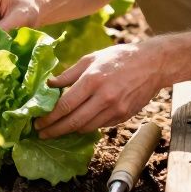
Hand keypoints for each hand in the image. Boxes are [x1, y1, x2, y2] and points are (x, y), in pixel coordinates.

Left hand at [34, 40, 167, 138]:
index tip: (38, 122)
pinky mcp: (123, 116)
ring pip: (86, 128)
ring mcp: (115, 109)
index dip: (50, 117)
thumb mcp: (91, 58)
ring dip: (69, 131)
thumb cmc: (119, 58)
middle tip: (41, 134)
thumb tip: (49, 84)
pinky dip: (86, 126)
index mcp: (93, 80)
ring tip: (56, 130)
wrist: (153, 64)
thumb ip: (69, 73)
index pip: (66, 105)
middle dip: (55, 130)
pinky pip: (99, 126)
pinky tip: (77, 123)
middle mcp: (104, 97)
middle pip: (74, 122)